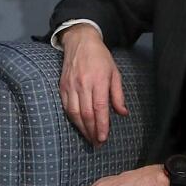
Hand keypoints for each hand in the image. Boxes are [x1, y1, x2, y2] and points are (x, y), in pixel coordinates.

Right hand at [59, 24, 127, 145]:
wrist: (80, 41)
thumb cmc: (100, 57)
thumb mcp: (114, 73)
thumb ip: (117, 94)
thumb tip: (123, 113)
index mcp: (98, 81)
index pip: (100, 108)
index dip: (101, 126)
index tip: (103, 138)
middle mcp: (83, 85)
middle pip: (86, 114)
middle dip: (91, 131)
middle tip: (97, 143)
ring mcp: (70, 86)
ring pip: (74, 113)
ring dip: (81, 128)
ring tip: (89, 137)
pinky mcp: (62, 86)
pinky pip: (66, 107)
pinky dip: (72, 119)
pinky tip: (78, 125)